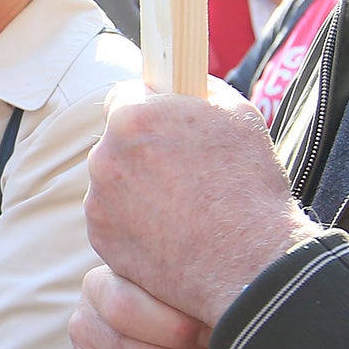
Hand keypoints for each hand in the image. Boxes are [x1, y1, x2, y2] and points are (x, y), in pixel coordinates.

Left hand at [85, 80, 318, 329]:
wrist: (249, 262)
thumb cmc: (248, 184)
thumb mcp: (236, 113)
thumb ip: (196, 90)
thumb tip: (178, 86)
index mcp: (133, 117)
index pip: (123, 96)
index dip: (146, 108)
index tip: (161, 122)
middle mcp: (105, 156)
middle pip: (116, 142)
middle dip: (142, 151)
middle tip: (182, 172)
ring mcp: (99, 201)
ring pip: (114, 182)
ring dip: (137, 188)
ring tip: (182, 207)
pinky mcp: (101, 239)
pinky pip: (112, 219)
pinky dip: (134, 224)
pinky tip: (170, 232)